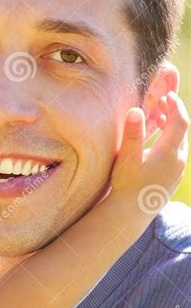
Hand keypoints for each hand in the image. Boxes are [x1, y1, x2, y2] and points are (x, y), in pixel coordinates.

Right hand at [111, 91, 188, 210]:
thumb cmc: (126, 184)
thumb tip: (137, 110)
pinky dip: (170, 141)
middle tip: (162, 100)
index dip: (175, 106)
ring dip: (171, 127)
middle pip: (182, 131)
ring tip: (158, 117)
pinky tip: (157, 141)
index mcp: (169, 152)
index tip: (167, 94)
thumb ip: (133, 133)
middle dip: (173, 113)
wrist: (131, 213)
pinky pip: (176, 154)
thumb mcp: (127, 157)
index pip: (180, 122)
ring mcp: (177, 171)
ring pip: (180, 143)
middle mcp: (178, 161)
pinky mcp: (172, 178)